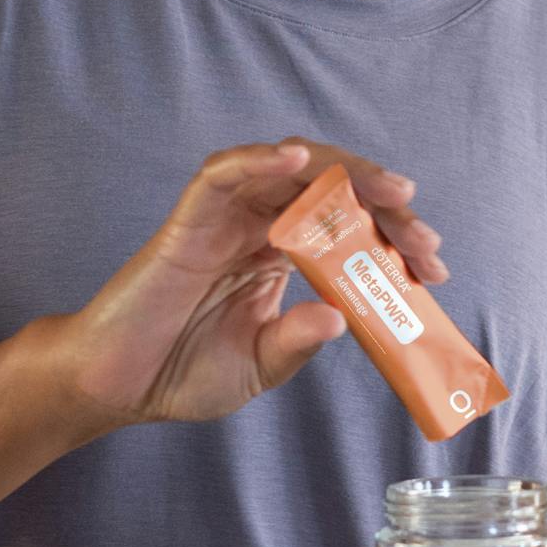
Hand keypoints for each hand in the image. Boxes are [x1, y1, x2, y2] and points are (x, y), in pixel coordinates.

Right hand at [37, 140, 444, 429]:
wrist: (114, 387)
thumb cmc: (179, 373)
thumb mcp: (258, 366)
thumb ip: (297, 341)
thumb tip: (342, 316)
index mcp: (278, 258)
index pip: (346, 227)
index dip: (392, 236)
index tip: (432, 264)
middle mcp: (256, 228)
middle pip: (329, 189)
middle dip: (382, 202)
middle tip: (422, 234)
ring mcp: (223, 220)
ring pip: (288, 169)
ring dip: (343, 174)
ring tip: (389, 194)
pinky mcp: (189, 222)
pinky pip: (223, 175)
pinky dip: (258, 159)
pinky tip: (295, 159)